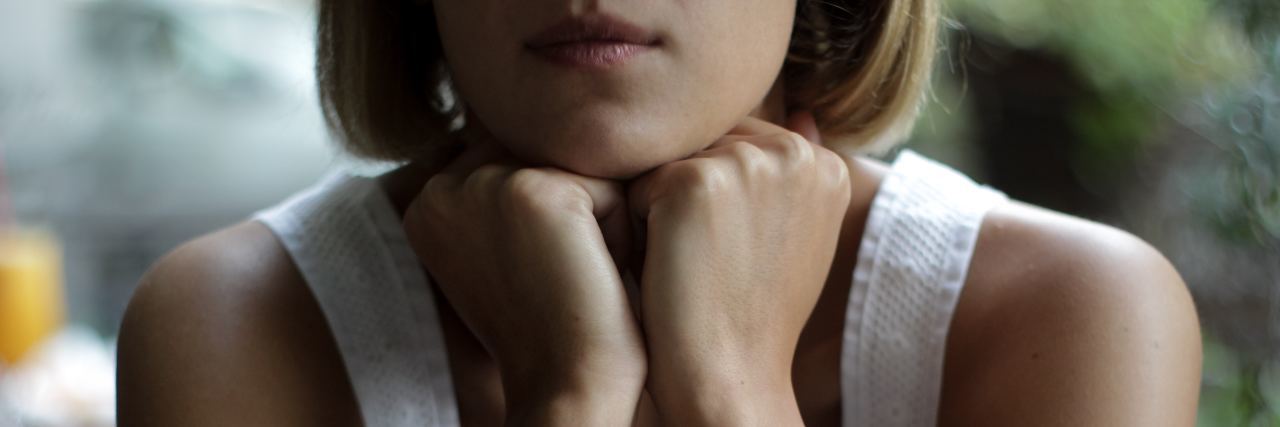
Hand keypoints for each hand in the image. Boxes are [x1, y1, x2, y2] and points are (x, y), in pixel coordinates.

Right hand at [402, 140, 644, 424]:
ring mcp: (484, 185)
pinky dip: (622, 233)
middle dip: (581, 212)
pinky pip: (612, 185)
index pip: (524, 162)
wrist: (568, 386)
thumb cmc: (554, 329)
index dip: (558, 217)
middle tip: (569, 279)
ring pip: (584, 167)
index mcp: (431, 201)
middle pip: (553, 155)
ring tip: (584, 276)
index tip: (548, 276)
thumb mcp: (517, 252)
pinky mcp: (533, 192)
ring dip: (604, 221)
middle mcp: (444, 186)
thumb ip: (516, 194)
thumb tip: (560, 137)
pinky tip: (598, 276)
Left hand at [629, 112, 850, 424]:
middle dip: (693, 196)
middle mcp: (794, 152)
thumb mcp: (792, 235)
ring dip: (663, 209)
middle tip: (712, 262)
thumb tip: (799, 107)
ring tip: (692, 263)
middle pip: (704, 144)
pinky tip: (669, 265)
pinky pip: (638, 182)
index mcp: (823, 163)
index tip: (735, 254)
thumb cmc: (751, 314)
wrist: (730, 374)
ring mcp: (747, 163)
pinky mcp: (696, 180)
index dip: (720, 202)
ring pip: (670, 161)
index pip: (739, 146)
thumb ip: (787, 171)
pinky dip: (638, 225)